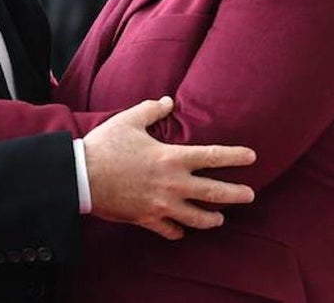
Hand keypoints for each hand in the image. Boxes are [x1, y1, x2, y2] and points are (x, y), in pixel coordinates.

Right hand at [83, 97, 255, 240]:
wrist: (81, 176)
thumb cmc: (105, 145)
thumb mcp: (129, 120)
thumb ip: (152, 109)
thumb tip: (168, 101)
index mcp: (171, 157)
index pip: (212, 157)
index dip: (235, 156)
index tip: (252, 157)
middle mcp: (172, 184)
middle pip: (214, 193)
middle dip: (236, 195)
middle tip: (250, 195)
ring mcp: (161, 205)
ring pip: (197, 219)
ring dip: (212, 219)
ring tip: (219, 219)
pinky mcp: (147, 219)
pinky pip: (170, 231)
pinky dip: (178, 231)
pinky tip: (181, 230)